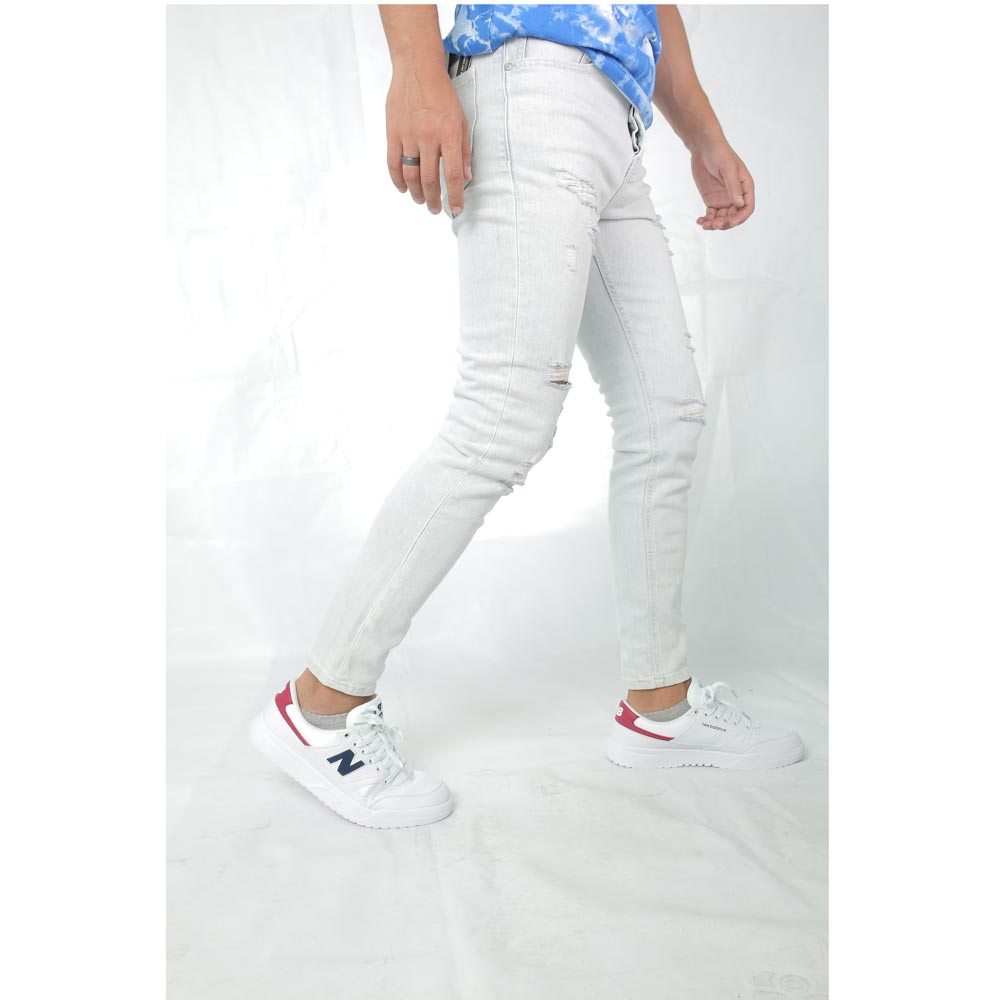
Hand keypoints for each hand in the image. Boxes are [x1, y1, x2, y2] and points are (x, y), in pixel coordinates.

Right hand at [385, 66, 471, 215]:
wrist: (417, 69)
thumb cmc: (442, 94)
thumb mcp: (461, 119)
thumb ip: (464, 150)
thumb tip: (466, 177)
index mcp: (448, 134)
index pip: (452, 174)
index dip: (455, 196)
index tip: (457, 209)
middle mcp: (428, 137)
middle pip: (429, 179)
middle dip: (434, 199)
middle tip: (436, 209)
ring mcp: (408, 135)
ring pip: (410, 174)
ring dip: (416, 193)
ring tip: (421, 201)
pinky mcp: (393, 132)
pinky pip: (393, 163)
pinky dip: (397, 179)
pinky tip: (403, 188)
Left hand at [690, 139, 754, 229]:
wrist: (703, 148)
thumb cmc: (719, 153)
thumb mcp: (728, 168)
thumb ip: (733, 186)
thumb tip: (740, 204)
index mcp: (745, 187)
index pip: (747, 208)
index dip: (740, 217)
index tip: (730, 222)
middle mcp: (736, 195)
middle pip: (734, 216)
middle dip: (725, 223)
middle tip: (714, 224)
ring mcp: (724, 199)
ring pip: (722, 218)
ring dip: (715, 224)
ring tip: (705, 225)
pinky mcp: (712, 200)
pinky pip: (711, 215)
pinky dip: (706, 220)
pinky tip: (700, 221)